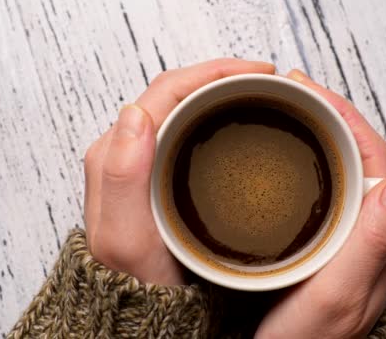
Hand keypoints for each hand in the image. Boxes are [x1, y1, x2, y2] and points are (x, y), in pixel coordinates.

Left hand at [83, 59, 274, 284]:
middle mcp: (126, 151)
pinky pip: (187, 130)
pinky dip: (215, 117)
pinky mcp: (158, 175)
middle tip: (268, 81)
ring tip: (259, 95)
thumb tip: (136, 113)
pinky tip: (238, 125)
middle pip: (177, 93)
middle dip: (222, 76)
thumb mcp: (125, 237)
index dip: (215, 72)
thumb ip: (121, 176)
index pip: (168, 90)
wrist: (141, 312)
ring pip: (183, 109)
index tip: (259, 73)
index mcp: (117, 153)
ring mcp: (143, 162)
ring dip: (220, 93)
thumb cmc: (136, 282)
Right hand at [255, 70, 385, 337]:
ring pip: (342, 170)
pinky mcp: (328, 242)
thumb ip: (371, 244)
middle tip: (293, 89)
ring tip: (289, 110)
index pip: (375, 159)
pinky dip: (307, 160)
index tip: (310, 90)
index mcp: (383, 239)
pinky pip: (325, 188)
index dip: (345, 118)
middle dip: (330, 116)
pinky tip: (286, 156)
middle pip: (359, 157)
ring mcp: (350, 237)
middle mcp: (372, 234)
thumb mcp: (336, 294)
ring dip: (319, 133)